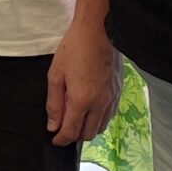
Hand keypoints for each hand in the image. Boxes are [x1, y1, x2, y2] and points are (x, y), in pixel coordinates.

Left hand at [47, 20, 119, 146]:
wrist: (98, 30)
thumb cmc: (73, 49)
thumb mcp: (55, 75)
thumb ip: (54, 104)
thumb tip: (53, 126)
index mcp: (82, 101)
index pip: (72, 132)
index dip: (61, 139)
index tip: (54, 139)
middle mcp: (100, 104)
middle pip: (88, 134)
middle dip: (74, 136)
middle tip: (63, 128)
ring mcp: (112, 98)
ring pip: (101, 127)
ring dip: (87, 128)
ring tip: (75, 118)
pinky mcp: (119, 91)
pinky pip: (109, 115)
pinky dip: (98, 119)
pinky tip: (90, 109)